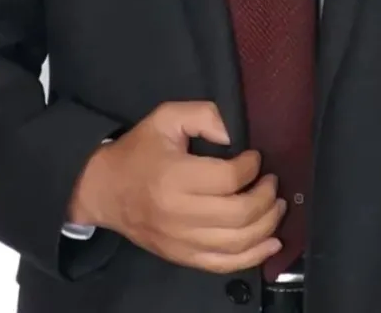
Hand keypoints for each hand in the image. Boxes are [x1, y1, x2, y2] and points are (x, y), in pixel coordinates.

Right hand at [68, 101, 285, 273]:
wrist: (104, 189)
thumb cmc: (139, 150)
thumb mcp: (167, 118)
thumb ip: (204, 116)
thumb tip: (235, 136)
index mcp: (175, 177)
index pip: (228, 179)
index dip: (251, 166)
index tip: (255, 157)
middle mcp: (178, 214)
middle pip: (239, 214)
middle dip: (266, 197)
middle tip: (272, 181)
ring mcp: (181, 242)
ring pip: (237, 243)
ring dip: (266, 225)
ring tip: (276, 205)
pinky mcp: (182, 257)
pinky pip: (224, 265)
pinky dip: (253, 257)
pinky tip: (271, 243)